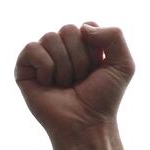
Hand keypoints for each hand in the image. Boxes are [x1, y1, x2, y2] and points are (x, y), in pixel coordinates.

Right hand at [15, 23, 134, 149]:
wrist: (86, 123)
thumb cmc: (104, 98)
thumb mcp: (124, 66)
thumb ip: (115, 36)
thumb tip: (83, 27)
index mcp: (84, 46)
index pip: (86, 26)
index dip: (95, 48)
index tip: (98, 68)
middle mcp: (63, 49)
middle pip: (68, 29)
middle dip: (80, 58)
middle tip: (82, 79)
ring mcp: (43, 57)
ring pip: (50, 37)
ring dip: (66, 66)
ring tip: (67, 84)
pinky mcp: (25, 67)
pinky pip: (33, 48)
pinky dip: (46, 67)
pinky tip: (50, 83)